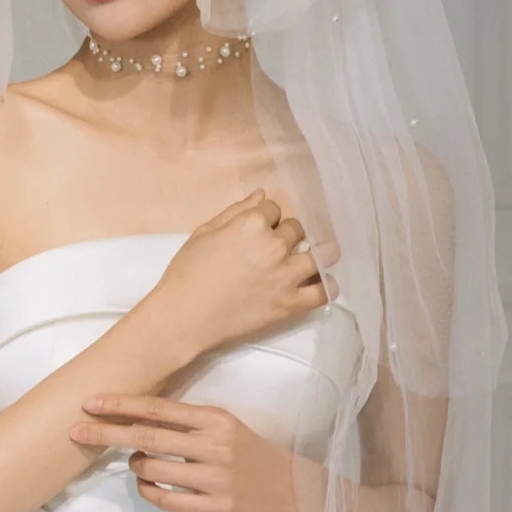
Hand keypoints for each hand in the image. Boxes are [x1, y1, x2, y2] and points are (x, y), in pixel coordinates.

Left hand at [68, 392, 304, 511]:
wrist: (294, 490)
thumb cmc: (253, 454)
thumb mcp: (225, 427)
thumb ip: (188, 423)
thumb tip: (138, 419)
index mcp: (215, 419)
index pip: (158, 408)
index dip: (121, 404)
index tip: (90, 402)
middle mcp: (214, 445)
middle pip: (147, 435)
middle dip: (106, 432)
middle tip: (76, 430)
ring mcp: (214, 478)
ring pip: (152, 469)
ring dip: (134, 465)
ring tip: (136, 463)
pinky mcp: (215, 508)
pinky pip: (166, 499)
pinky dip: (148, 491)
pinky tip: (147, 485)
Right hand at [149, 188, 340, 356]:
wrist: (184, 317)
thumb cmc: (186, 273)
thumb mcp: (204, 233)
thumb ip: (235, 211)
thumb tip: (262, 194)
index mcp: (251, 224)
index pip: (273, 209)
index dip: (266, 218)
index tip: (260, 229)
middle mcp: (274, 245)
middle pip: (296, 229)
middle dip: (288, 234)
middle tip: (277, 248)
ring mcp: (285, 275)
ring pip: (322, 254)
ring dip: (321, 252)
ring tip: (317, 257)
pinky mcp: (290, 303)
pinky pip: (323, 292)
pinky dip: (327, 285)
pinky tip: (323, 282)